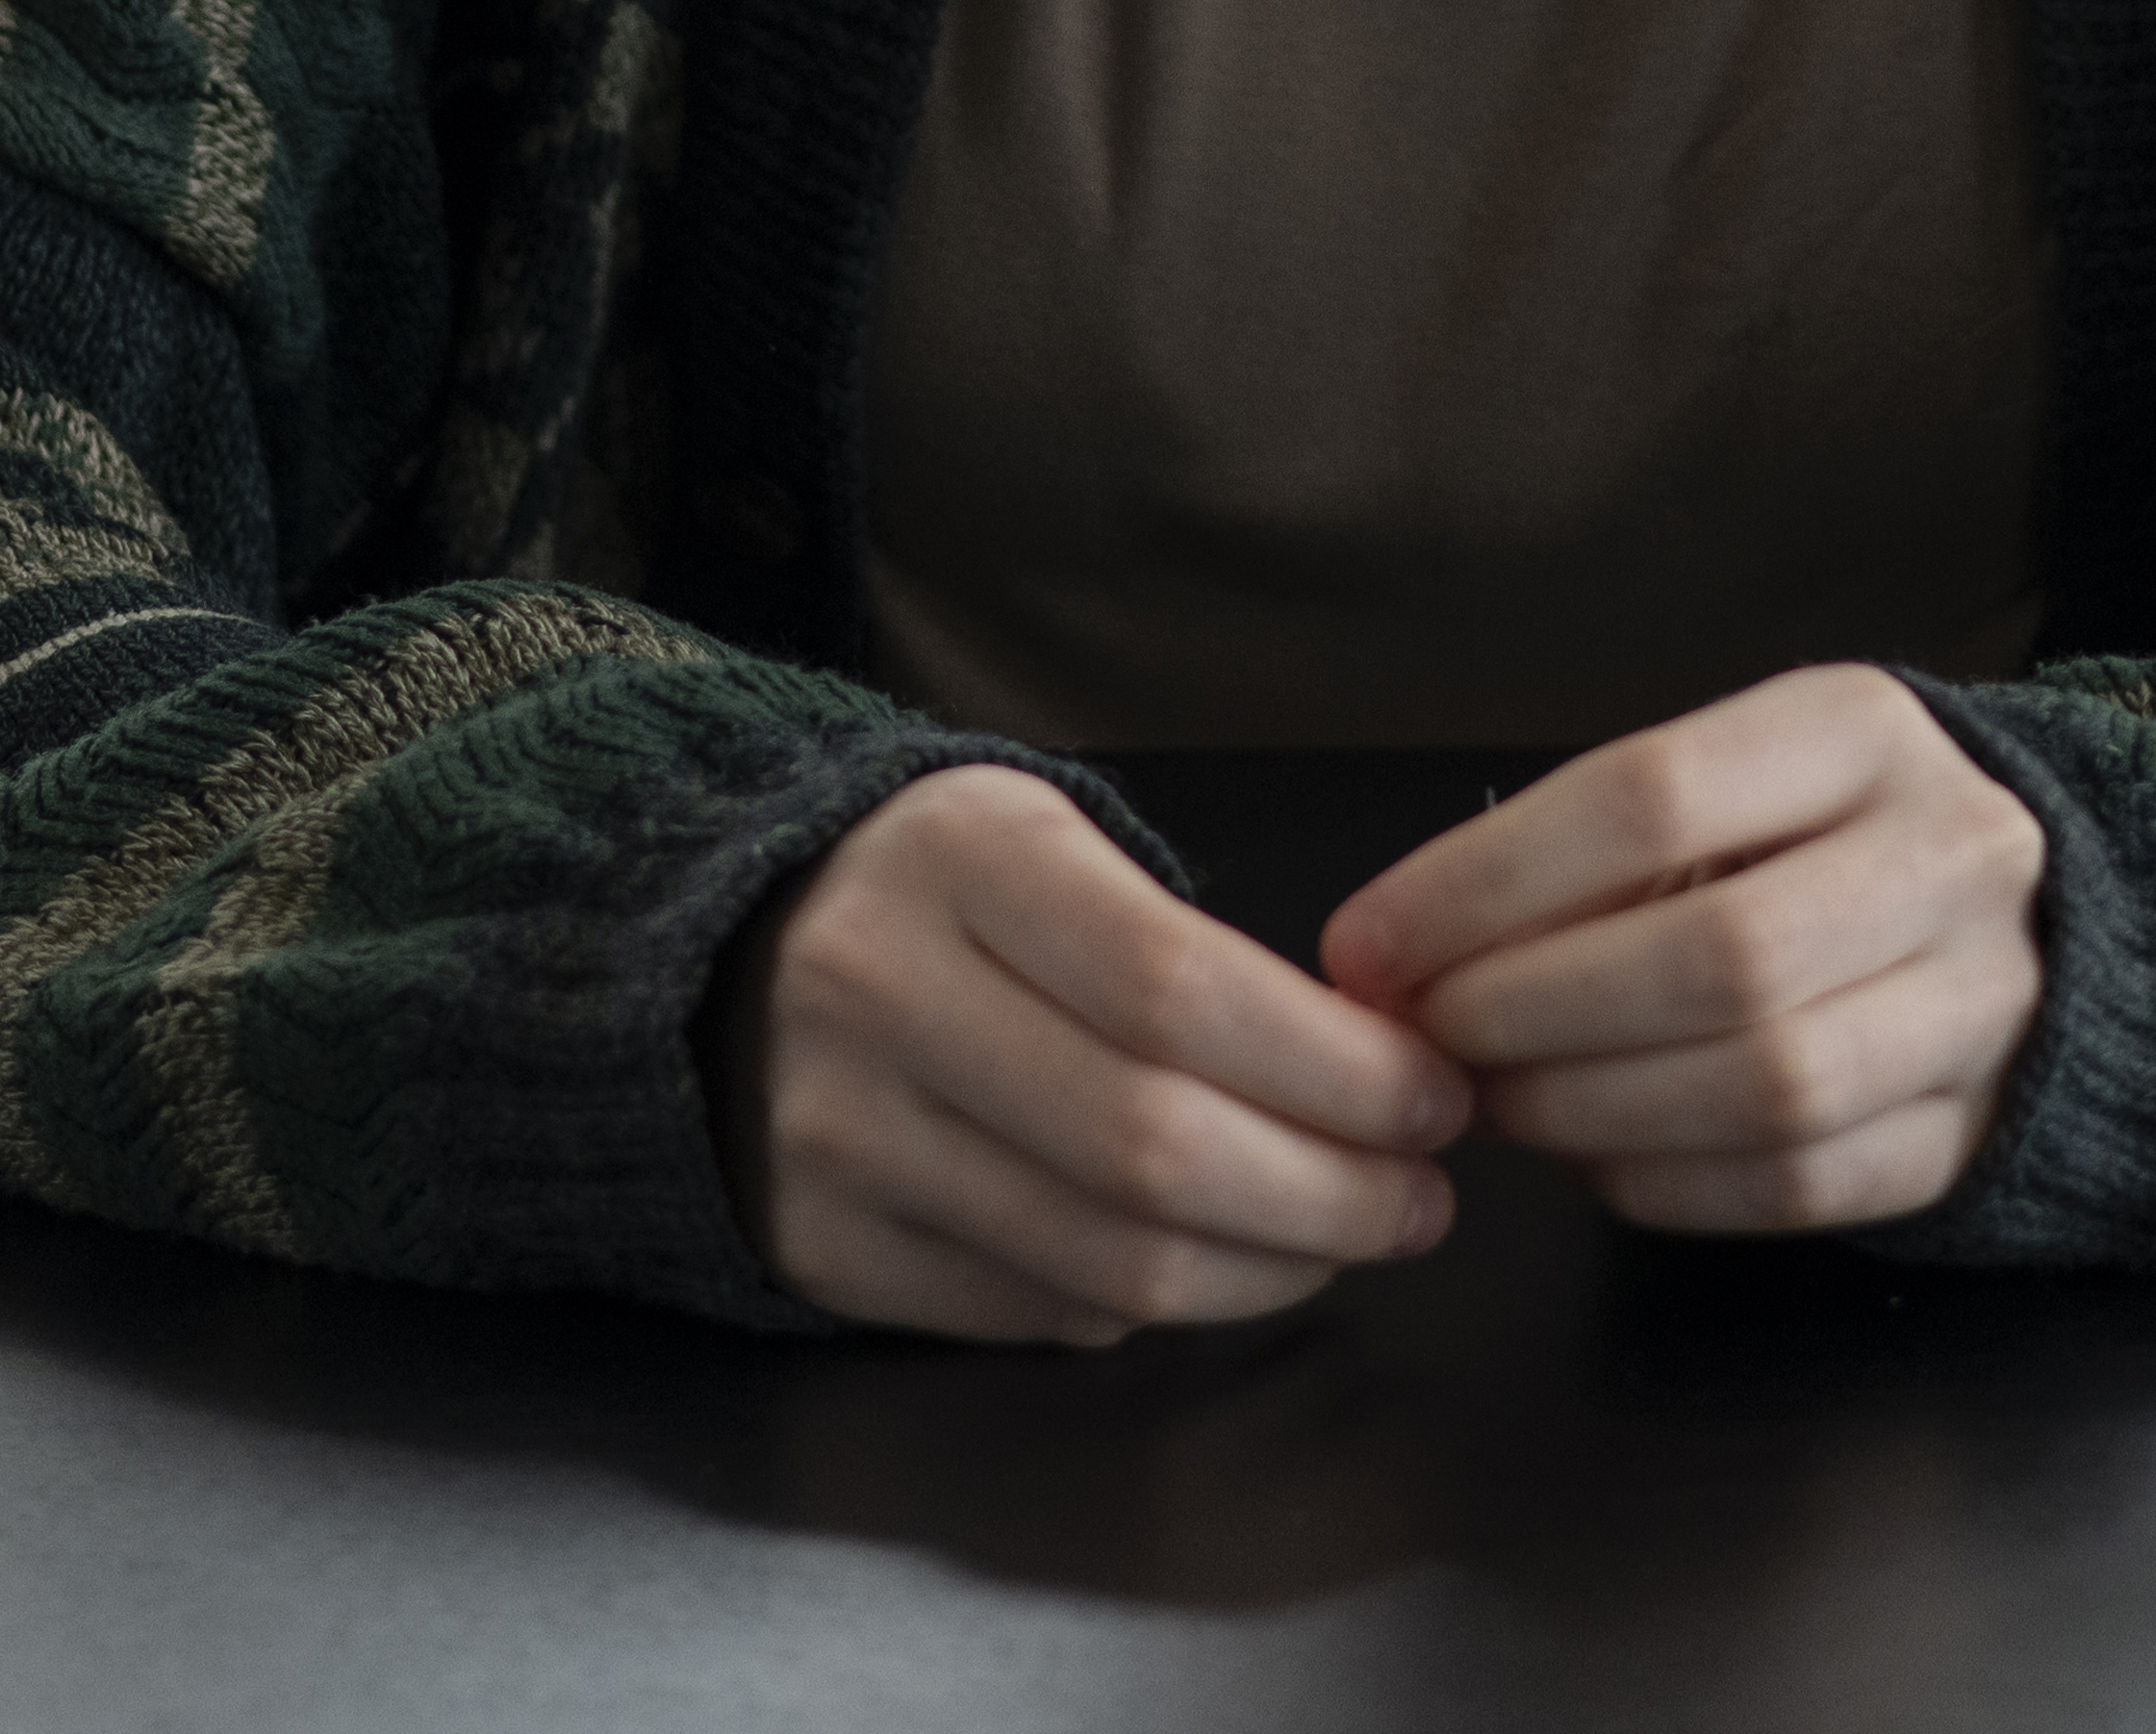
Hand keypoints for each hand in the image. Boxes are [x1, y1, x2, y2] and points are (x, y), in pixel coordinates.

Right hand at [717, 763, 1470, 1342]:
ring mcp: (840, 1137)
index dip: (1336, 1068)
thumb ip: (1195, 950)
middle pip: (1154, 1145)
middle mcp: (882, 996)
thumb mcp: (1050, 843)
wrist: (723, 948)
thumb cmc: (943, 893)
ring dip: (1267, 1273)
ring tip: (1341, 1239)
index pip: (1181, 988)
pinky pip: (1036, 1313)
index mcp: (963, 861)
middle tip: (1419, 1197)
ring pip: (1107, 1258)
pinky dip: (1148, 1304)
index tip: (1432, 1096)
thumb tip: (1374, 1079)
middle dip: (1331, 1195)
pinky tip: (1204, 1262)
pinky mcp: (824, 1248)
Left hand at [1312, 664, 2047, 1236]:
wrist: (2033, 916)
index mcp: (1863, 733)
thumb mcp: (1727, 786)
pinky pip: (1799, 1186)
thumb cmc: (1815, 840)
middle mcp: (1950, 859)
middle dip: (1534, 1009)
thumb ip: (1578, 854)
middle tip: (1431, 1037)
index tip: (1371, 943)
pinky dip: (1665, 1181)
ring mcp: (1983, 1006)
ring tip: (1498, 1098)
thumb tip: (1395, 955)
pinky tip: (1592, 1153)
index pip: (1651, 795)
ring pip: (1766, 1084)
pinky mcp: (1975, 1133)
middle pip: (1718, 955)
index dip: (1484, 882)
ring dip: (1590, 1107)